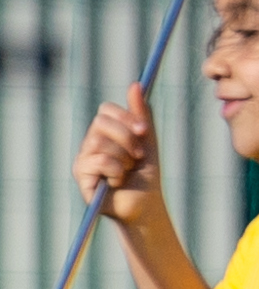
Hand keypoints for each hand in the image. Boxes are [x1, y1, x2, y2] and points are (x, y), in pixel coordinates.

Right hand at [75, 88, 158, 223]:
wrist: (146, 204)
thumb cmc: (145, 174)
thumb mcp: (148, 141)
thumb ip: (142, 114)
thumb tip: (136, 84)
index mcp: (104, 133)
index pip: (105, 110)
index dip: (125, 117)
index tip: (144, 131)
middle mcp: (89, 143)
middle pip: (101, 122)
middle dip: (127, 138)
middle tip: (139, 156)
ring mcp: (82, 159)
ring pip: (99, 141)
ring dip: (124, 157)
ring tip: (128, 170)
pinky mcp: (80, 176)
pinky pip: (98, 161)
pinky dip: (117, 171)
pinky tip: (117, 181)